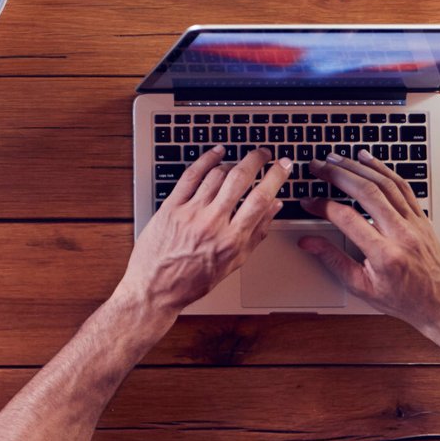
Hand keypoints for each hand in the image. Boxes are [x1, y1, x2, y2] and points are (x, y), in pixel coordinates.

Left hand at [117, 146, 292, 315]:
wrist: (156, 287)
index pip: (260, 199)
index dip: (275, 177)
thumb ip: (257, 233)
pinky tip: (215, 154)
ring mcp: (190, 212)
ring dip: (232, 162)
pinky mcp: (171, 206)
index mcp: (232, 239)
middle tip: (265, 153)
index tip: (283, 165)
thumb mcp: (234, 263)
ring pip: (216, 175)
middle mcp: (212, 223)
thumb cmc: (195, 279)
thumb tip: (274, 207)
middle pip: (239, 179)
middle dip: (256, 160)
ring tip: (240, 161)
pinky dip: (205, 160)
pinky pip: (190, 175)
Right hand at [299, 150, 439, 327]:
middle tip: (317, 166)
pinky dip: (383, 169)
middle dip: (338, 174)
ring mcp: (415, 224)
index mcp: (385, 255)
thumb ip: (332, 260)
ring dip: (357, 167)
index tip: (309, 202)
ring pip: (385, 184)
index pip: (347, 218)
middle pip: (367, 192)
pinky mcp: (422, 218)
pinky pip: (402, 186)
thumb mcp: (361, 287)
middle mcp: (402, 235)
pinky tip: (367, 159)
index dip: (323, 206)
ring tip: (336, 158)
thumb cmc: (403, 299)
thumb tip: (307, 242)